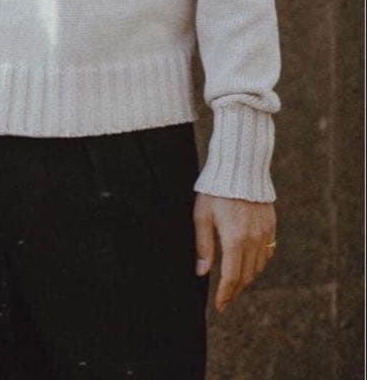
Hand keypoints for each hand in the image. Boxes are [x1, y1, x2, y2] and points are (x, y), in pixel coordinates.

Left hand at [193, 192, 276, 312]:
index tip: (220, 306)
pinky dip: (258, 264)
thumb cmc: (215, 190)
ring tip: (234, 283)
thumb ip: (203, 245)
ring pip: (258, 267)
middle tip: (226, 299)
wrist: (240, 167)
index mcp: (235, 239)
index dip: (226, 294)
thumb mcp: (202, 215)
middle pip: (246, 276)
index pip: (231, 277)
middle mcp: (253, 240)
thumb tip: (202, 273)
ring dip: (247, 278)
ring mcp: (265, 233)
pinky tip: (249, 265)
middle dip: (235, 290)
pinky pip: (267, 253)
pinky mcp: (271, 226)